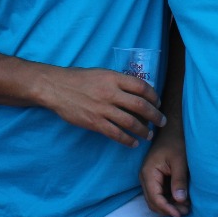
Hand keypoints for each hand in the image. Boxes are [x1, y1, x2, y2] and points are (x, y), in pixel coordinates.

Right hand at [39, 67, 164, 146]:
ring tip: (149, 135)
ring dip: (144, 130)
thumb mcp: (100, 73)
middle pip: (140, 106)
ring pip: (131, 122)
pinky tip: (133, 143)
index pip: (141, 86)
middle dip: (155, 116)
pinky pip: (116, 134)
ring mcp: (103, 109)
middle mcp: (110, 93)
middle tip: (161, 122)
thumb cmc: (77, 78)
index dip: (153, 95)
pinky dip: (127, 140)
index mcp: (113, 78)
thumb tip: (133, 91)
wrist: (56, 88)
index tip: (158, 102)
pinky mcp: (95, 122)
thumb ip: (116, 81)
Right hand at [140, 127, 191, 216]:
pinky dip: (170, 200)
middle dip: (168, 210)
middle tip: (185, 211)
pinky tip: (182, 200)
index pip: (154, 199)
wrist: (173, 129)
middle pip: (153, 202)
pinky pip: (160, 195)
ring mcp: (149, 179)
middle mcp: (145, 178)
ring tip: (186, 207)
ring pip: (156, 200)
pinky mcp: (155, 179)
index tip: (180, 214)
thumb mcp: (179, 161)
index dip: (167, 209)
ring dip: (170, 206)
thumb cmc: (176, 142)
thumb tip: (179, 200)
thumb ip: (179, 181)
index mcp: (148, 173)